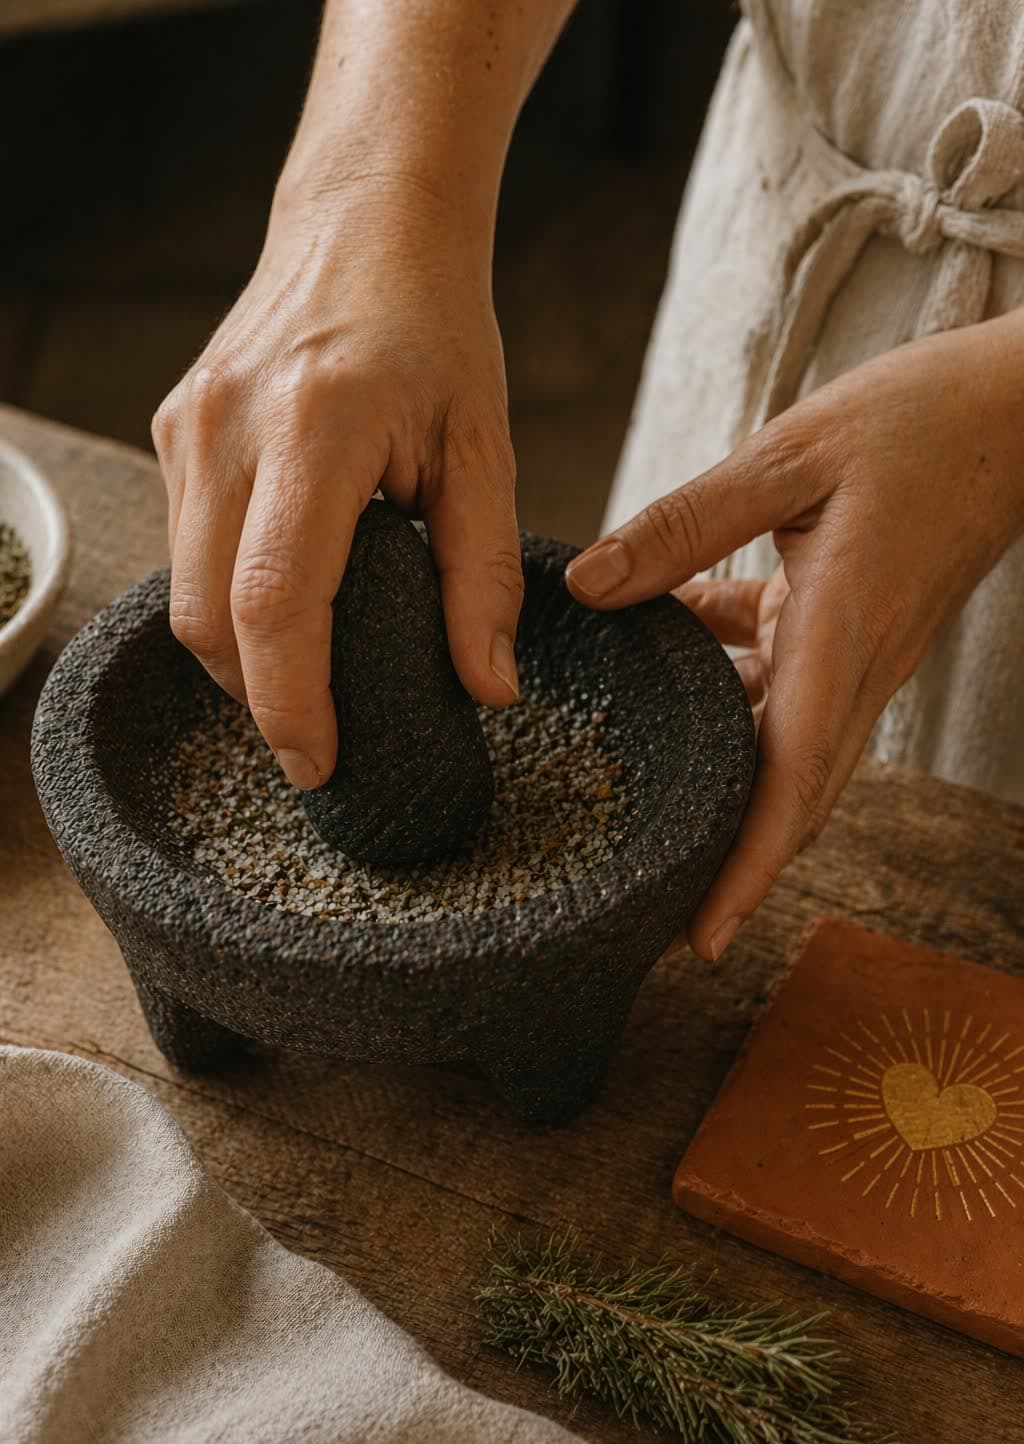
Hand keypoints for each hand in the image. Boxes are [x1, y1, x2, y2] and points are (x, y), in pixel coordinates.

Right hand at [154, 183, 520, 789]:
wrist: (366, 224)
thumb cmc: (435, 329)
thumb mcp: (483, 450)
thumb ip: (483, 577)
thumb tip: (488, 688)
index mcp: (314, 430)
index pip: (275, 604)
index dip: (290, 705)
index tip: (321, 765)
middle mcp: (229, 429)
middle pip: (209, 619)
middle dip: (259, 700)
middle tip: (321, 741)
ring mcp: (188, 427)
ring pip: (183, 594)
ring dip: (238, 659)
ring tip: (305, 683)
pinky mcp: (173, 430)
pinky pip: (182, 550)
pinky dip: (226, 601)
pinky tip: (283, 607)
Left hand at [566, 315, 1023, 958]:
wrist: (1019, 408)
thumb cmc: (920, 421)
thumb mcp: (789, 456)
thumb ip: (683, 525)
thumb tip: (587, 588)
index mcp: (843, 631)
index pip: (794, 776)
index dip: (751, 865)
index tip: (708, 935)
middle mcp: (857, 664)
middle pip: (792, 794)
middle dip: (735, 864)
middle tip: (662, 920)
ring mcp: (863, 653)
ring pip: (786, 746)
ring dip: (724, 780)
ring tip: (646, 809)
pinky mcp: (858, 629)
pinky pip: (787, 683)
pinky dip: (728, 686)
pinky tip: (669, 645)